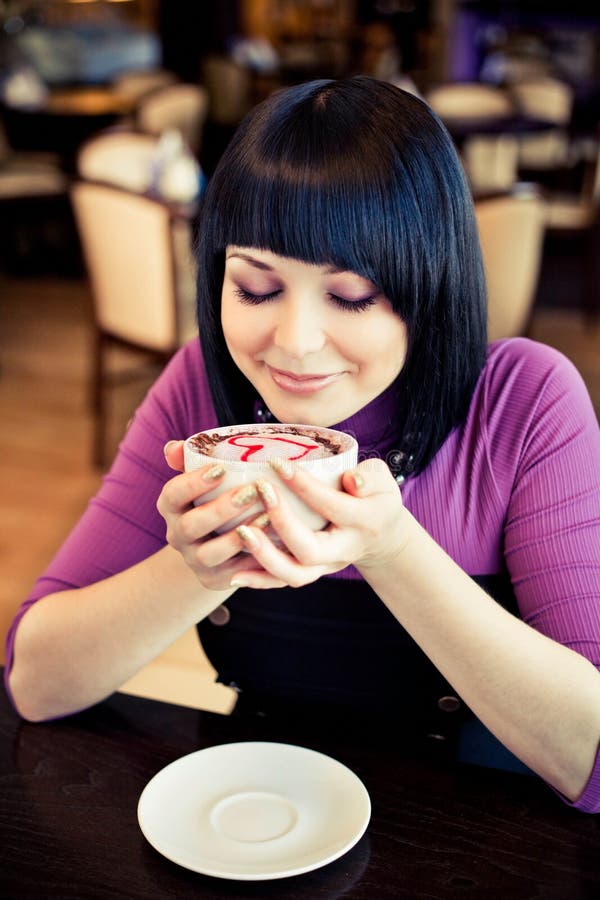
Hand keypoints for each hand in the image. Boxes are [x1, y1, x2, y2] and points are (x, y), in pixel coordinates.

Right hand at [157, 441, 268, 590]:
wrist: (218, 544)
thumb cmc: (216, 496)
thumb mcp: (204, 476)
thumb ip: (191, 459)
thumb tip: (175, 448)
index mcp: (171, 506)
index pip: (172, 494)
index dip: (193, 482)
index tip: (221, 468)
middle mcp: (177, 535)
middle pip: (191, 526)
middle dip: (221, 509)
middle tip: (251, 492)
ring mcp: (194, 560)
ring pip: (209, 554)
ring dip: (237, 538)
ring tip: (266, 518)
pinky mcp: (213, 579)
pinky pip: (233, 574)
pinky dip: (253, 560)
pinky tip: (274, 544)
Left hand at [229, 457, 409, 588]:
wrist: (381, 535)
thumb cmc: (375, 496)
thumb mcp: (381, 481)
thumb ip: (370, 476)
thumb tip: (352, 479)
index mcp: (364, 522)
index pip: (332, 506)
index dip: (304, 486)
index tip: (277, 464)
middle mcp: (344, 550)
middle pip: (310, 550)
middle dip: (281, 522)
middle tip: (259, 491)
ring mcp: (327, 566)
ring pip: (295, 574)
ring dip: (264, 556)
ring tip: (240, 533)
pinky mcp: (312, 573)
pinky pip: (283, 582)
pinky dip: (258, 580)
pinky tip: (234, 574)